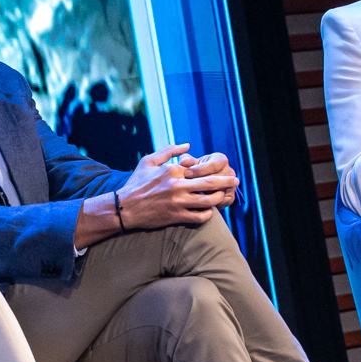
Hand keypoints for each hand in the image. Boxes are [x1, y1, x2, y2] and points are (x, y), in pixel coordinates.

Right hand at [114, 143, 237, 230]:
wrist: (125, 207)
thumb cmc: (137, 183)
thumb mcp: (149, 161)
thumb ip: (169, 150)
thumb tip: (188, 145)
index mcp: (173, 170)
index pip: (200, 168)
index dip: (213, 169)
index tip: (222, 170)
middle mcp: (178, 185)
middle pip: (210, 183)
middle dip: (226, 181)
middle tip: (236, 181)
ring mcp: (178, 202)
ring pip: (208, 201)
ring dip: (219, 198)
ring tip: (224, 196)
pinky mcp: (176, 216)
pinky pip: (200, 216)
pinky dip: (208, 213)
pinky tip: (209, 211)